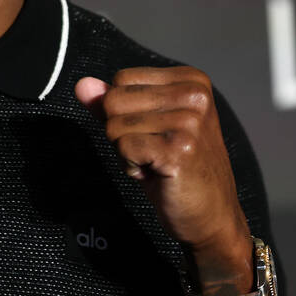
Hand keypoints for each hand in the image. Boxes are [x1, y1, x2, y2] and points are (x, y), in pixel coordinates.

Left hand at [75, 66, 252, 291]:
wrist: (212, 216)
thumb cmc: (180, 170)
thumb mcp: (146, 127)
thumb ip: (114, 103)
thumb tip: (83, 85)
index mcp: (191, 81)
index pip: (122, 79)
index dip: (125, 111)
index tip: (155, 133)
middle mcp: (194, 96)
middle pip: (114, 100)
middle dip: (122, 132)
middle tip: (155, 152)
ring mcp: (189, 122)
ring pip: (114, 125)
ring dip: (127, 152)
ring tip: (157, 163)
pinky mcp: (179, 149)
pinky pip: (123, 148)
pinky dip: (131, 167)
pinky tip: (157, 175)